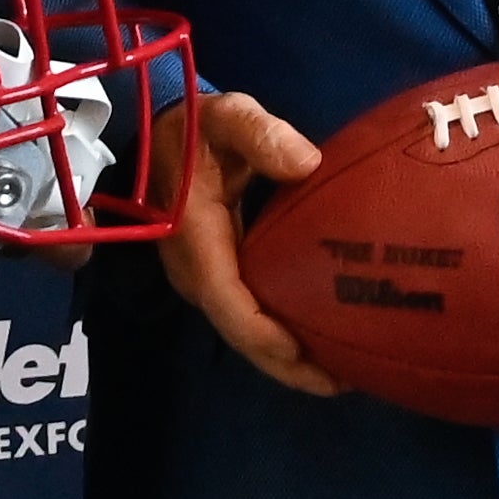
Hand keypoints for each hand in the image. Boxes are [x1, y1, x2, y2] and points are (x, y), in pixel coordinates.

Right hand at [156, 91, 343, 397]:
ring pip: (242, 331)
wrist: (154, 132)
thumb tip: (308, 164)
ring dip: (285, 358)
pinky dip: (277, 338)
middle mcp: (194, 270)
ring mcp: (201, 278)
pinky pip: (244, 316)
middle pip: (239, 332)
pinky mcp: (213, 277)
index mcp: (196, 237)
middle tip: (344, 382)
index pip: (228, 300)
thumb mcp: (226, 116)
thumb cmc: (195, 126)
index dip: (264, 334)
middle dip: (287, 365)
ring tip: (339, 373)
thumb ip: (262, 134)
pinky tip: (314, 343)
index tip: (307, 356)